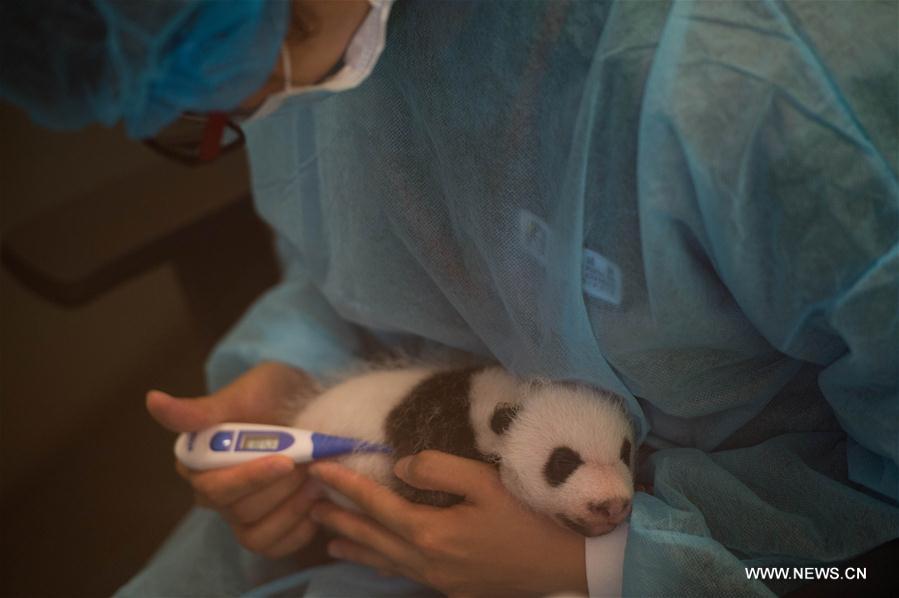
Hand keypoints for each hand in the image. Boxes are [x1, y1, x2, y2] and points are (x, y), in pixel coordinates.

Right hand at [147, 361, 324, 557]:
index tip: (286, 461)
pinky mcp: (265, 528)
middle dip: (281, 487)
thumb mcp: (246, 393)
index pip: (214, 486)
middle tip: (312, 463)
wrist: (313, 407)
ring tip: (316, 480)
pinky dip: (299, 531)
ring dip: (293, 509)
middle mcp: (212, 492)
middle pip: (239, 511)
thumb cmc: (275, 395)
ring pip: (256, 534)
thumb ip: (202, 409)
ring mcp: (238, 514)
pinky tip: (316, 504)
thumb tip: (152, 399)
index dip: (250, 478)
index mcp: (198, 462)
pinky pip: (274, 548)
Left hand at [307, 451, 587, 597]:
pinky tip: (375, 562)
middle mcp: (425, 560)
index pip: (375, 504)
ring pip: (383, 562)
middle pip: (371, 538)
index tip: (320, 467)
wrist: (564, 566)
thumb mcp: (486, 483)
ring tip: (327, 539)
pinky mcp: (451, 588)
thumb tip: (399, 466)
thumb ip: (438, 469)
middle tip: (310, 503)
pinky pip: (402, 574)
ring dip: (353, 547)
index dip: (345, 485)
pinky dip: (379, 564)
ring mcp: (437, 579)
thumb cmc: (528, 518)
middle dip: (338, 519)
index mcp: (430, 531)